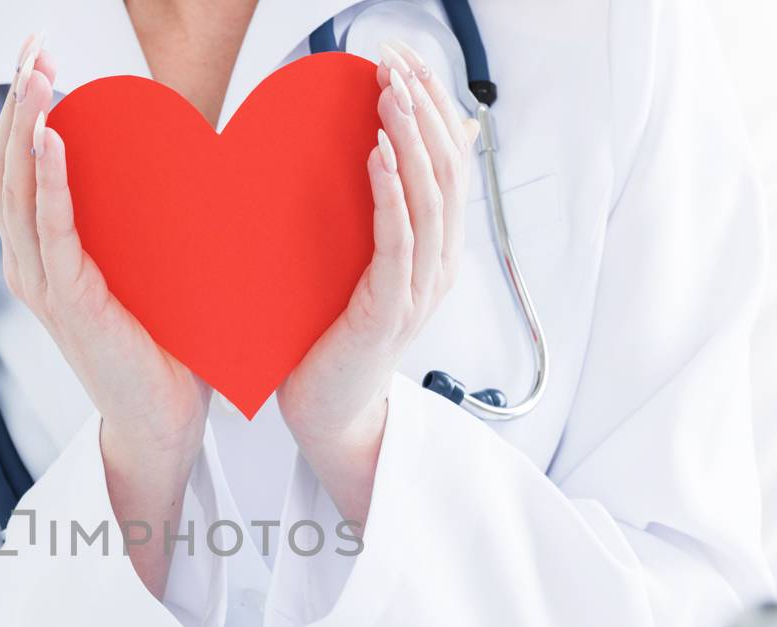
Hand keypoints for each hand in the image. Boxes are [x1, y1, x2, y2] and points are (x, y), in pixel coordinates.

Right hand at [0, 36, 208, 595]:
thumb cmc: (158, 351)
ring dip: (27, 124)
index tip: (42, 58)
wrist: (161, 422)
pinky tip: (51, 135)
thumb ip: (139, 227)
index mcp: (44, 258)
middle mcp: (32, 267)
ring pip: (20, 189)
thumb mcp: (143, 274)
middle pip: (8, 167)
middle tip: (35, 46)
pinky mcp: (70, 303)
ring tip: (40, 73)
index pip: (19, 170)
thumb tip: (175, 169)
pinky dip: (49, 180)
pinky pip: (53, 230)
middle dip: (20, 100)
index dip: (23, 110)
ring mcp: (45, 286)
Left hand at [275, 42, 479, 525]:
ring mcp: (420, 289)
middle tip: (395, 62)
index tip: (403, 62)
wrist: (329, 413)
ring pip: (432, 198)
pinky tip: (379, 155)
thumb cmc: (333, 342)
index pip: (448, 163)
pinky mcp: (391, 310)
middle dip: (422, 108)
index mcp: (434, 253)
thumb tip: (379, 157)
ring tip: (389, 95)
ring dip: (411, 138)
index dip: (432, 108)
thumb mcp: (357, 268)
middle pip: (447, 170)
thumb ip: (374, 219)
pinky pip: (401, 241)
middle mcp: (438, 267)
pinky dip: (393, 193)